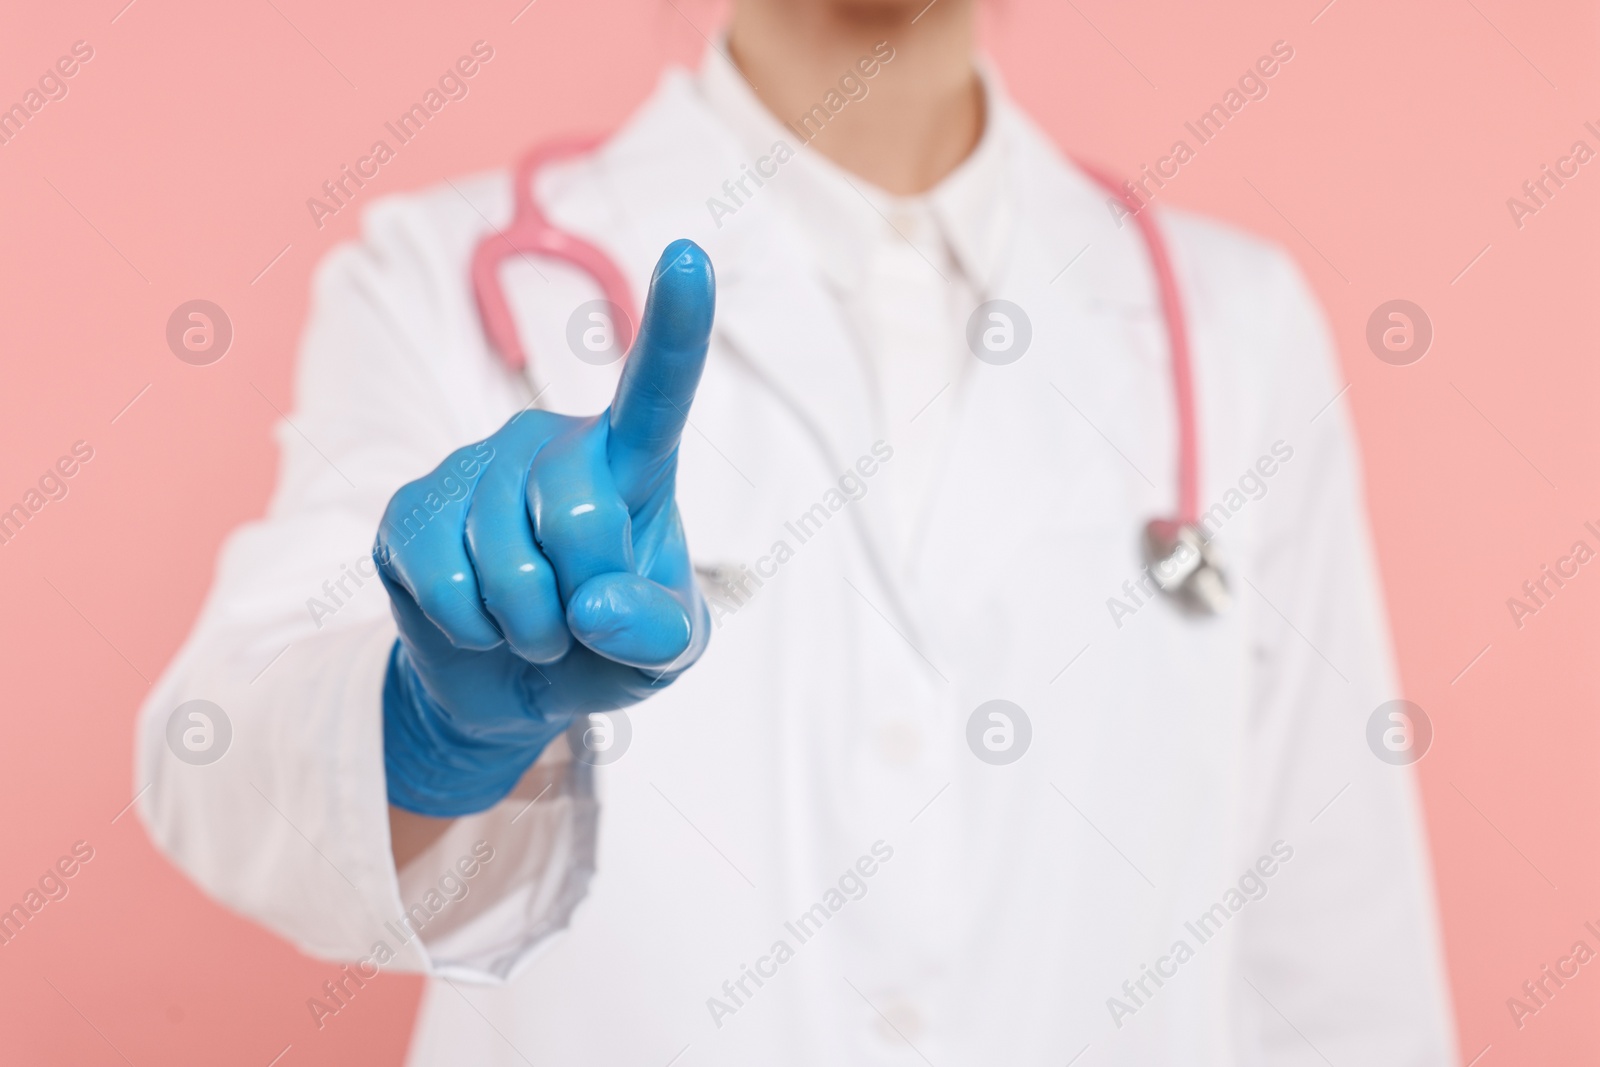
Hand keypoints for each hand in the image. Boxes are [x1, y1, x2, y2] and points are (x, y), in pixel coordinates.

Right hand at [375, 239, 714, 816]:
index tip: (690, 255)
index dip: (676, 328)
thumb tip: (593, 603)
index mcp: (630, 460)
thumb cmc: (608, 644)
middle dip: (585, 598)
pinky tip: (478, 620)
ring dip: (529, 628)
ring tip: (532, 623)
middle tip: (578, 618)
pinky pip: (448, 586)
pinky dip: (472, 630)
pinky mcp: (409, 508)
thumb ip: (654, 631)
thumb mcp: (661, 651)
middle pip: (579, 515)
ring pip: (508, 566)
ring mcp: (472, 467)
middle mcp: (549, 442)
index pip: (656, 392)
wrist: (514, 685)